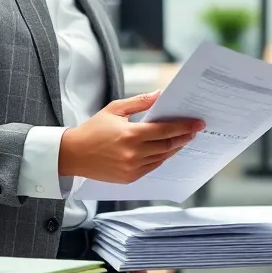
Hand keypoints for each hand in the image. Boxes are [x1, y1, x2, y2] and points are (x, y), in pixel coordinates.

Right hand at [59, 92, 204, 183]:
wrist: (73, 155)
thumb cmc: (93, 129)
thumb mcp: (115, 110)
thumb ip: (139, 102)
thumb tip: (160, 94)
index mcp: (131, 134)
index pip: (165, 130)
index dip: (184, 127)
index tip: (198, 123)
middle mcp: (134, 153)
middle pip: (168, 145)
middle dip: (184, 137)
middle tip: (195, 130)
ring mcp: (132, 168)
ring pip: (163, 157)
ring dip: (175, 148)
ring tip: (184, 139)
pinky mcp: (130, 178)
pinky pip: (153, 167)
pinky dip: (162, 158)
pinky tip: (167, 150)